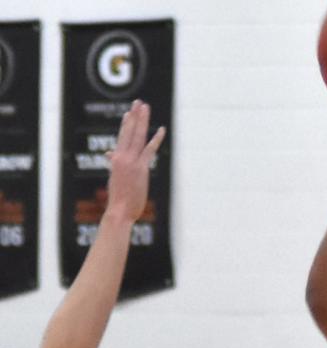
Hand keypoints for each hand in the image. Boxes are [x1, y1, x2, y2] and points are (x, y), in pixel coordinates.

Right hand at [105, 100, 165, 224]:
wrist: (119, 210)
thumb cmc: (118, 199)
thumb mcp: (115, 178)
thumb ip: (114, 164)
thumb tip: (109, 154)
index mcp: (116, 159)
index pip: (122, 138)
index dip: (126, 124)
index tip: (128, 113)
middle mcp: (122, 157)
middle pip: (129, 132)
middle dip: (134, 116)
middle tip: (138, 103)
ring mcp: (131, 161)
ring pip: (137, 136)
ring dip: (141, 120)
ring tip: (144, 107)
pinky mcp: (140, 168)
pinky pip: (149, 150)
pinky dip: (156, 139)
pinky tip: (161, 130)